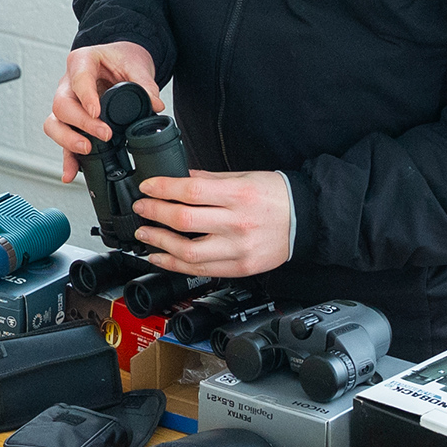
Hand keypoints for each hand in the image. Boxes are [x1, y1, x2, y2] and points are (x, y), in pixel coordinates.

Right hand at [45, 41, 161, 181]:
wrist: (120, 61)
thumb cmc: (122, 58)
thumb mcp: (135, 64)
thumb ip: (145, 83)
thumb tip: (155, 105)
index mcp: (81, 62)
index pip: (78, 79)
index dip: (86, 97)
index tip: (97, 112)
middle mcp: (68, 83)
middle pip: (62, 105)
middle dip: (81, 123)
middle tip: (104, 134)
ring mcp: (67, 103)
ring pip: (54, 123)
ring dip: (68, 140)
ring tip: (86, 150)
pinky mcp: (71, 121)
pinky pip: (64, 139)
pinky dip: (67, 157)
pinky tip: (71, 172)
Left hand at [133, 169, 290, 278]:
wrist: (305, 220)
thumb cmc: (277, 196)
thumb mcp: (245, 177)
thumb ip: (210, 178)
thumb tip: (180, 178)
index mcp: (238, 195)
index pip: (191, 190)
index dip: (163, 189)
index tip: (147, 187)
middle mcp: (237, 223)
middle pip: (185, 220)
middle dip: (155, 213)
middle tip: (141, 208)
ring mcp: (238, 249)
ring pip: (188, 251)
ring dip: (159, 243)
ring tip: (145, 233)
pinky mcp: (239, 268)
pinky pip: (201, 270)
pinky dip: (175, 265)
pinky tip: (161, 257)